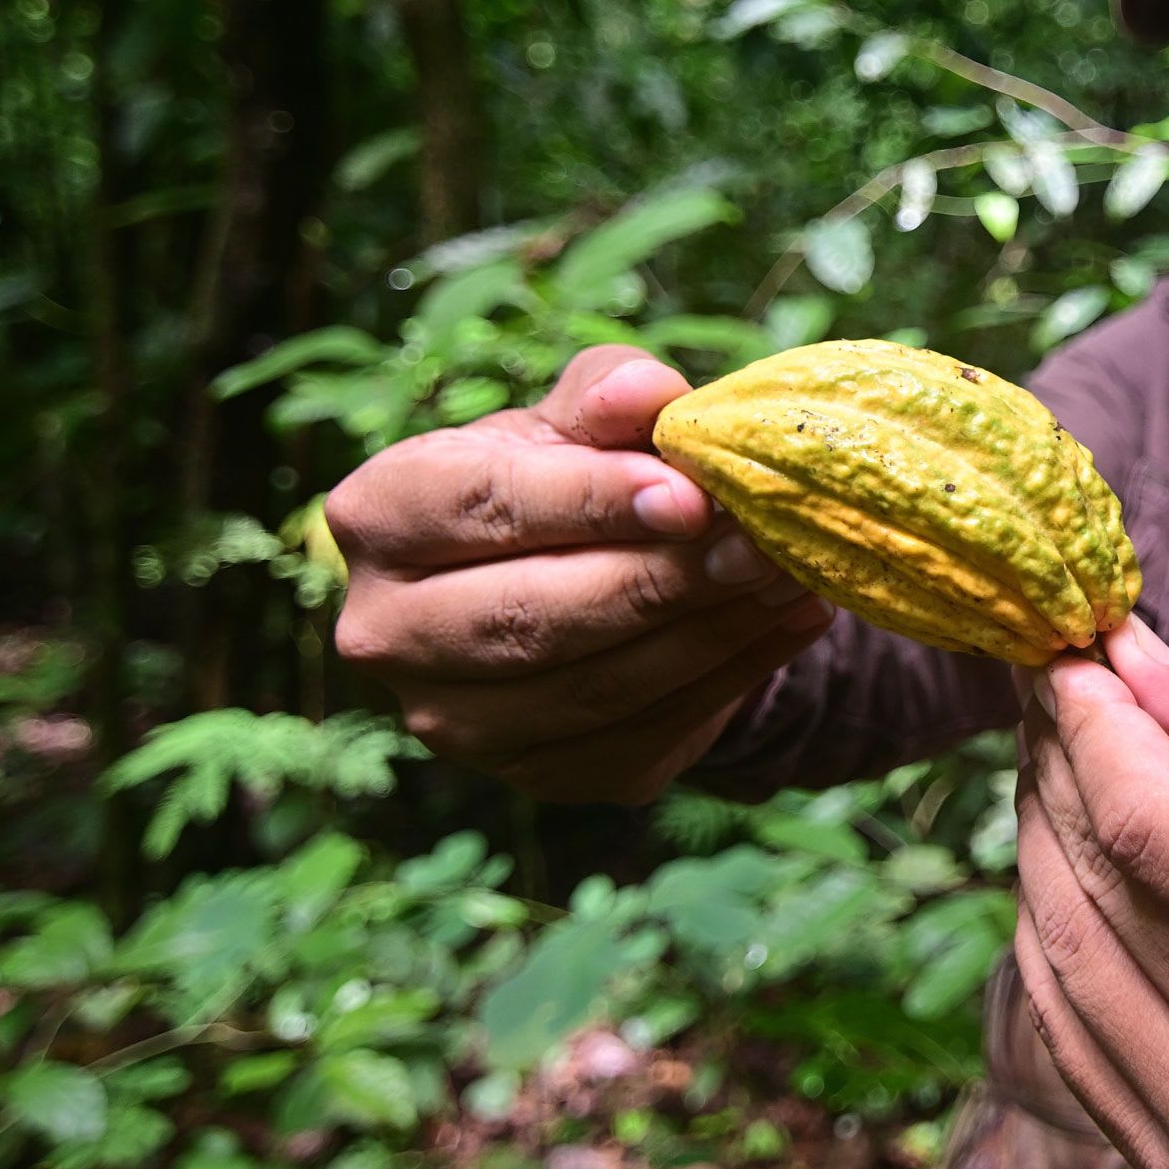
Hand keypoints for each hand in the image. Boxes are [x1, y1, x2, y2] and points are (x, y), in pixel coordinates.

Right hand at [325, 346, 835, 803]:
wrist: (577, 576)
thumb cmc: (566, 477)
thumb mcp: (576, 420)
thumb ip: (608, 397)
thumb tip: (648, 394)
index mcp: (378, 518)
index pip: (478, 506)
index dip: (585, 500)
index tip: (687, 494)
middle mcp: (390, 633)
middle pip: (529, 615)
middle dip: (660, 578)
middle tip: (759, 542)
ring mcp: (460, 722)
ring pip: (593, 687)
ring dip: (709, 631)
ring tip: (790, 576)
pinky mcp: (542, 773)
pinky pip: (643, 732)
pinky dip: (729, 676)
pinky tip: (789, 623)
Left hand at [1009, 616, 1168, 1168]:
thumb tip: (1117, 665)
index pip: (1151, 823)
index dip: (1091, 731)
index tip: (1073, 664)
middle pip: (1095, 880)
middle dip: (1060, 766)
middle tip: (1060, 697)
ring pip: (1057, 949)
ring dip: (1042, 840)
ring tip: (1067, 770)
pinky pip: (1061, 1021)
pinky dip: (1052, 929)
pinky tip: (1083, 870)